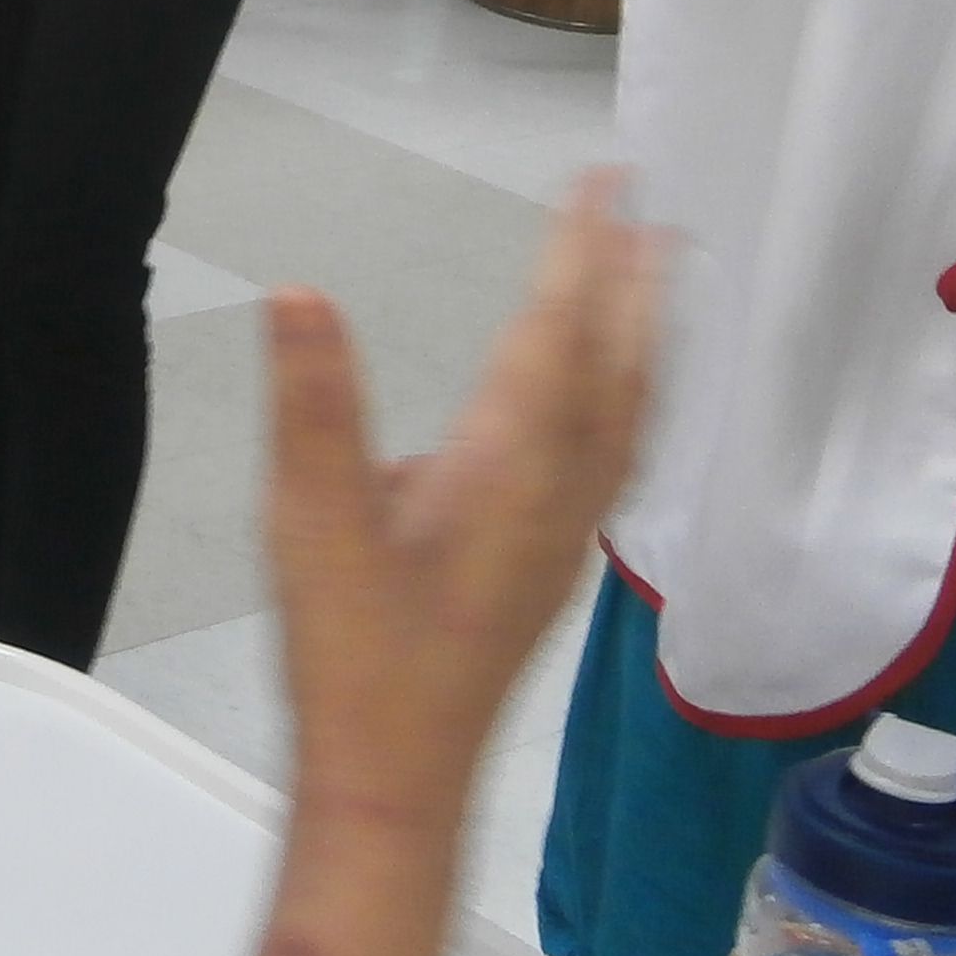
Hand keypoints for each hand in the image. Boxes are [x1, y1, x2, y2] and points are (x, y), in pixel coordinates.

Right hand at [268, 175, 652, 824]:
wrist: (398, 774)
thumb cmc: (353, 653)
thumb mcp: (311, 524)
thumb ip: (312, 405)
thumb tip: (298, 293)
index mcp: (508, 467)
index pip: (554, 333)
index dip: (578, 250)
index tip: (604, 181)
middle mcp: (558, 492)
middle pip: (615, 366)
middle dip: (632, 282)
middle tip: (652, 208)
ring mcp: (567, 534)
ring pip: (628, 414)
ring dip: (644, 337)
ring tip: (657, 281)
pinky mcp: (555, 565)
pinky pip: (619, 453)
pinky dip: (631, 397)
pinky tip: (613, 402)